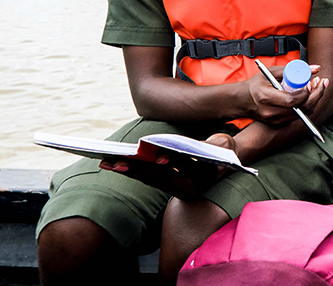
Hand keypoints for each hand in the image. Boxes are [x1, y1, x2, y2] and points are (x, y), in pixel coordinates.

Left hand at [100, 133, 236, 199]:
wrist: (225, 171)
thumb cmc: (224, 151)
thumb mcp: (226, 146)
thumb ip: (219, 145)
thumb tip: (218, 143)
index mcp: (203, 175)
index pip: (184, 167)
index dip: (170, 161)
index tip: (155, 156)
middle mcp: (189, 187)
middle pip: (159, 176)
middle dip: (138, 168)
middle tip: (117, 161)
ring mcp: (177, 189)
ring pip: (149, 179)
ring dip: (128, 171)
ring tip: (106, 162)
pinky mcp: (168, 187)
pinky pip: (147, 180)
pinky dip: (132, 171)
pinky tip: (115, 164)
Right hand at [245, 64, 327, 124]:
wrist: (242, 101)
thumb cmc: (255, 85)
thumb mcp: (270, 72)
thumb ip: (292, 69)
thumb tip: (315, 68)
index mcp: (265, 97)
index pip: (291, 100)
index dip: (305, 93)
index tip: (310, 82)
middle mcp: (270, 112)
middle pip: (301, 108)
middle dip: (316, 95)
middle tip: (322, 83)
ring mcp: (275, 120)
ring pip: (303, 113)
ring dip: (314, 100)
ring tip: (317, 86)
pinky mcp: (279, 124)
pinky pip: (298, 116)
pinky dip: (306, 105)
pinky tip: (309, 94)